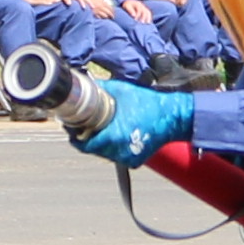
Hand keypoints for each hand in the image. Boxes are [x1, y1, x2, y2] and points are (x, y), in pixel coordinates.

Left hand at [65, 78, 191, 166]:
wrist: (173, 117)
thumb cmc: (148, 102)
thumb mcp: (121, 90)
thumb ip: (100, 88)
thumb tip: (82, 83)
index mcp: (114, 136)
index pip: (84, 145)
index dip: (74, 137)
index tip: (70, 127)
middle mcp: (119, 151)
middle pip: (93, 149)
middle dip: (85, 138)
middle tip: (80, 125)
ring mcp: (128, 158)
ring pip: (104, 153)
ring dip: (99, 143)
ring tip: (97, 128)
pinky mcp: (135, 161)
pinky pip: (117, 155)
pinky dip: (113, 147)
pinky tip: (115, 134)